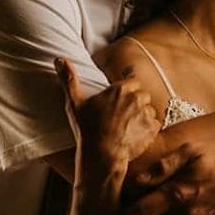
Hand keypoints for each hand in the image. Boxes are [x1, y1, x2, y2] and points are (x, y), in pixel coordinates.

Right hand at [56, 58, 159, 178]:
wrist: (101, 155)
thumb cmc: (87, 128)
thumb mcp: (74, 102)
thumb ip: (69, 79)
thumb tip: (58, 59)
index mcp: (121, 89)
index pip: (132, 80)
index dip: (127, 89)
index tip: (119, 97)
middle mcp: (137, 99)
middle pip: (142, 94)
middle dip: (136, 101)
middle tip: (122, 113)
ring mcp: (146, 115)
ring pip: (150, 110)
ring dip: (142, 115)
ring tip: (128, 125)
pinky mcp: (152, 130)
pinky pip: (155, 124)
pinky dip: (148, 128)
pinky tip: (135, 134)